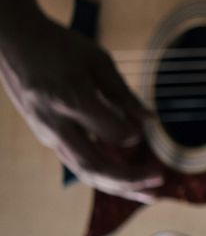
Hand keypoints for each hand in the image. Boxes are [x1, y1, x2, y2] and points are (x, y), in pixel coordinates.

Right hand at [0, 1, 161, 201]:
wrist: (14, 41)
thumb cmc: (59, 46)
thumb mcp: (97, 61)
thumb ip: (123, 94)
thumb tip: (151, 122)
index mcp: (71, 100)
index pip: (111, 133)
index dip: (133, 134)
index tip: (148, 128)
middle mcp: (56, 124)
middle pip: (94, 166)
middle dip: (130, 180)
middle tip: (160, 180)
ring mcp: (48, 133)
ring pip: (85, 171)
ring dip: (119, 186)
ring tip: (149, 194)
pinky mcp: (47, 136)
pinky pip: (77, 162)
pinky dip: (105, 174)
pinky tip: (127, 179)